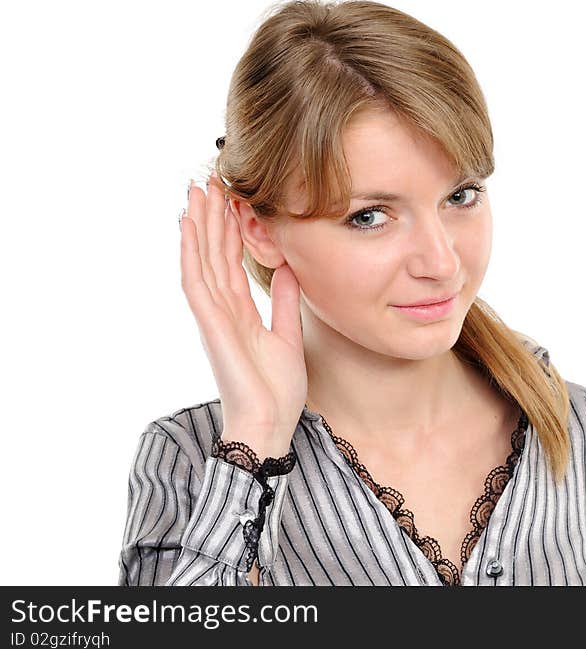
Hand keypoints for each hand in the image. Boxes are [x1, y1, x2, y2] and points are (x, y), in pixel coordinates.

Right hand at [179, 172, 306, 458]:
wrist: (269, 424)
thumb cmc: (276, 390)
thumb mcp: (288, 335)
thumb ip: (285, 302)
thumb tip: (288, 270)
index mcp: (239, 313)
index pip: (231, 263)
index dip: (230, 231)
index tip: (233, 199)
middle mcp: (222, 310)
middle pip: (213, 254)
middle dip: (212, 218)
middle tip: (211, 180)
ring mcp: (213, 317)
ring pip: (202, 260)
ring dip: (199, 225)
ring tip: (198, 190)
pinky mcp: (211, 326)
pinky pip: (197, 282)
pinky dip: (191, 253)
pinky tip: (188, 226)